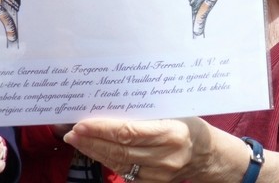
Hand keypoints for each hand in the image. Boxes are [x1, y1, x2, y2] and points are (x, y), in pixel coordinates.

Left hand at [64, 117, 208, 181]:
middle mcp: (165, 157)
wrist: (207, 154)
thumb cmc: (189, 125)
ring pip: (118, 163)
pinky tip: (95, 151)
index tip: (82, 123)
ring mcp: (158, 174)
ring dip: (94, 152)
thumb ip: (146, 112)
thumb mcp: (174, 112)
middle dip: (91, 141)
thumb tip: (111, 103)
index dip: (102, 129)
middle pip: (119, 150)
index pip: (129, 133)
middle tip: (72, 131)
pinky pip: (123, 172)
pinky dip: (107, 160)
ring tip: (77, 140)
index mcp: (172, 133)